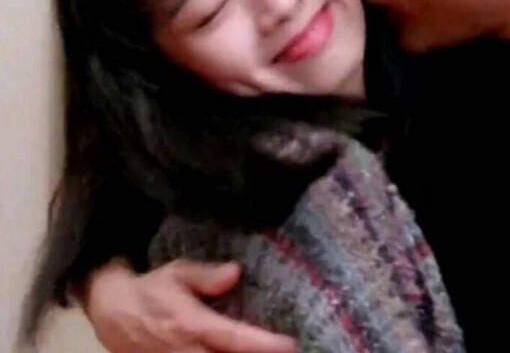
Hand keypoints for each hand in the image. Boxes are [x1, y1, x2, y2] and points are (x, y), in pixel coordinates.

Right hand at [84, 258, 295, 352]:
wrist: (114, 314)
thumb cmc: (153, 290)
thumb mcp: (178, 273)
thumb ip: (207, 276)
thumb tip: (236, 272)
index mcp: (191, 325)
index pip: (233, 338)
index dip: (263, 345)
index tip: (289, 345)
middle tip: (287, 351)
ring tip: (268, 352)